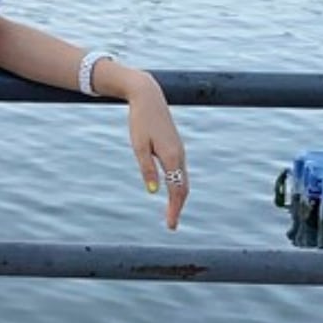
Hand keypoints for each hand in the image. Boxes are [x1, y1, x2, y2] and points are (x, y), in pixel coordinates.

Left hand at [126, 72, 188, 230]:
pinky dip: (179, 186)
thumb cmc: (140, 121)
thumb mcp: (138, 146)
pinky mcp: (176, 147)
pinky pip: (181, 172)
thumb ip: (147, 169)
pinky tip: (172, 193)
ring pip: (184, 180)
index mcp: (171, 156)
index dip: (174, 209)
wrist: (148, 97)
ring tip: (172, 214)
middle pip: (183, 188)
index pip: (176, 190)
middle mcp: (180, 155)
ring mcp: (180, 151)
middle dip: (178, 207)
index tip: (170, 225)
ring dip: (179, 198)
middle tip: (171, 225)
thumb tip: (154, 191)